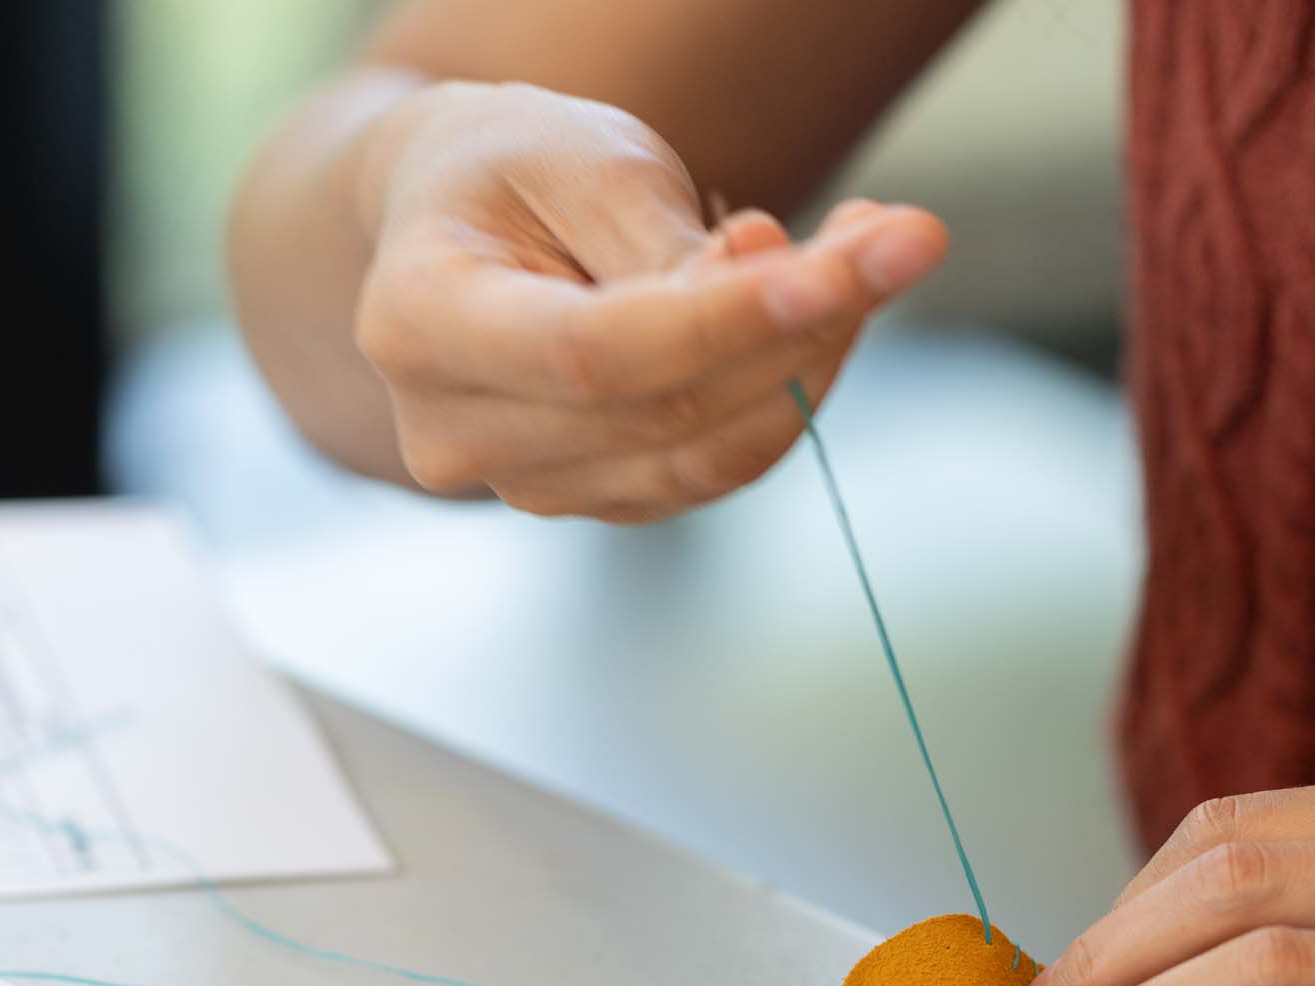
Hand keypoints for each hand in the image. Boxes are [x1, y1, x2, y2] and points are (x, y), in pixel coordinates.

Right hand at [350, 81, 945, 520]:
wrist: (457, 223)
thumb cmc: (508, 168)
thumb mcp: (577, 157)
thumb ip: (664, 240)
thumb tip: (776, 289)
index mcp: (418, 323)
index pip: (593, 354)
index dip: (725, 323)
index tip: (841, 273)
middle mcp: (457, 430)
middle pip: (665, 412)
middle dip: (801, 329)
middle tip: (896, 240)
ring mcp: (525, 483)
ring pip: (707, 454)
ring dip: (813, 363)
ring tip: (867, 258)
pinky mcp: (595, 498)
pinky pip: (715, 467)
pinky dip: (788, 395)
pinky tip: (821, 314)